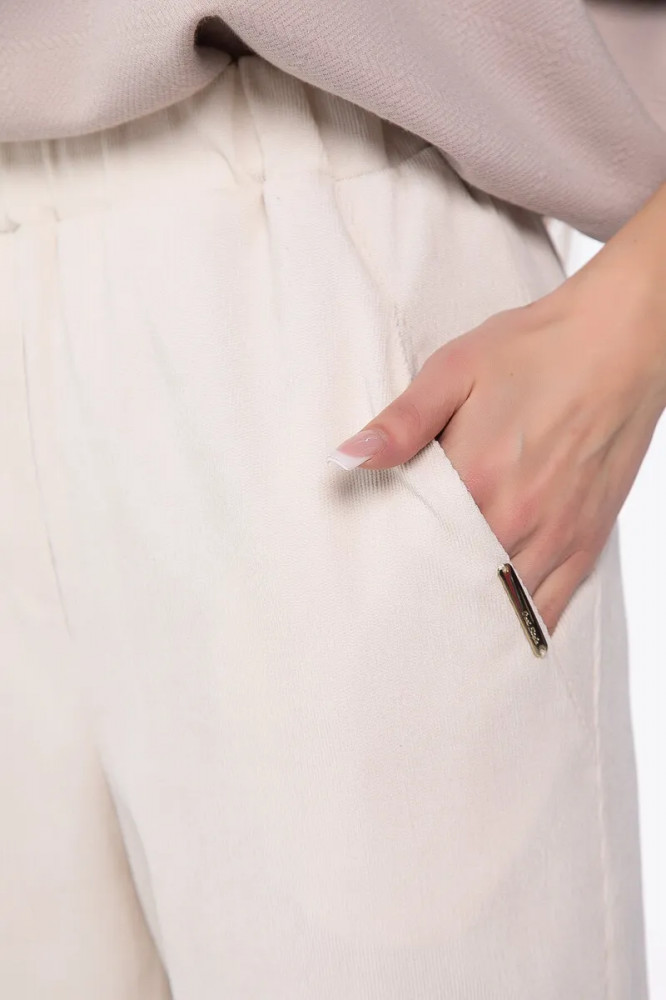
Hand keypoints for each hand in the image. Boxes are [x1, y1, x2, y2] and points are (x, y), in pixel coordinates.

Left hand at [328, 186, 665, 634]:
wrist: (621, 342)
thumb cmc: (535, 350)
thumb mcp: (455, 369)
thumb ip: (401, 422)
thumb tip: (346, 459)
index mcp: (476, 479)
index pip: (415, 550)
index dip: (388, 572)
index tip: (367, 587)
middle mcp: (517, 519)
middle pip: (456, 587)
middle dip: (423, 603)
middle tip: (392, 619)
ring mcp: (556, 536)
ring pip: (503, 607)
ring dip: (468, 619)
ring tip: (435, 632)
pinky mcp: (587, 541)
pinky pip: (552, 608)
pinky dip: (521, 624)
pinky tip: (496, 632)